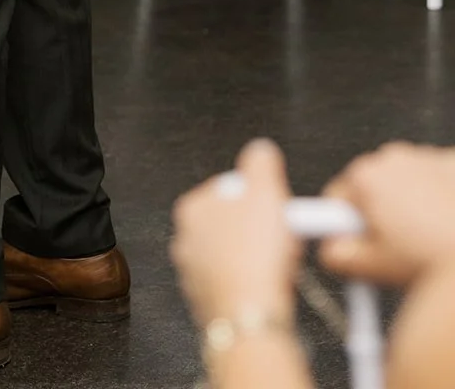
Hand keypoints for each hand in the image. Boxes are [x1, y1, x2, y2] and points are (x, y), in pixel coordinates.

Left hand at [171, 140, 299, 329]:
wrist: (251, 316)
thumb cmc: (252, 258)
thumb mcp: (266, 190)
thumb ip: (261, 161)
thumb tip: (260, 151)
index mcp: (192, 208)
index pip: (232, 189)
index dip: (262, 198)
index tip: (277, 208)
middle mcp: (186, 240)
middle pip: (233, 223)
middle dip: (260, 228)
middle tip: (281, 237)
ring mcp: (195, 274)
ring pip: (235, 254)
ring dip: (257, 257)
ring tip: (278, 264)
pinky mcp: (209, 302)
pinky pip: (237, 283)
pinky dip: (252, 283)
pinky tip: (268, 286)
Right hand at [321, 143, 454, 287]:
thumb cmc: (435, 258)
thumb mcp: (373, 268)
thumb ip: (337, 256)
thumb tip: (330, 248)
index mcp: (365, 179)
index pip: (336, 197)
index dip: (344, 223)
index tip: (357, 237)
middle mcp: (391, 158)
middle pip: (371, 186)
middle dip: (380, 212)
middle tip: (398, 244)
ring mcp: (423, 156)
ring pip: (404, 182)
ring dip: (410, 202)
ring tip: (429, 235)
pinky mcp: (451, 161)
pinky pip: (435, 176)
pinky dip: (439, 194)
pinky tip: (448, 219)